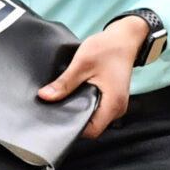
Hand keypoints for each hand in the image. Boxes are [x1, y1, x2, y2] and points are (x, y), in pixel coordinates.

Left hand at [37, 15, 151, 138]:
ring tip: (64, 99)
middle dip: (73, 117)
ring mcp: (116, 104)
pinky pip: (97, 108)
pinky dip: (85, 103)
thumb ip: (64, 83)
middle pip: (92, 126)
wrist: (124, 38)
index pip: (92, 130)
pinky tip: (74, 94)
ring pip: (94, 117)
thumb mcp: (82, 64)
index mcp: (113, 103)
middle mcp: (117, 108)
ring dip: (79, 109)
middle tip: (56, 106)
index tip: (57, 115)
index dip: (73, 126)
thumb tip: (45, 96)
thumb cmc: (108, 48)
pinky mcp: (112, 99)